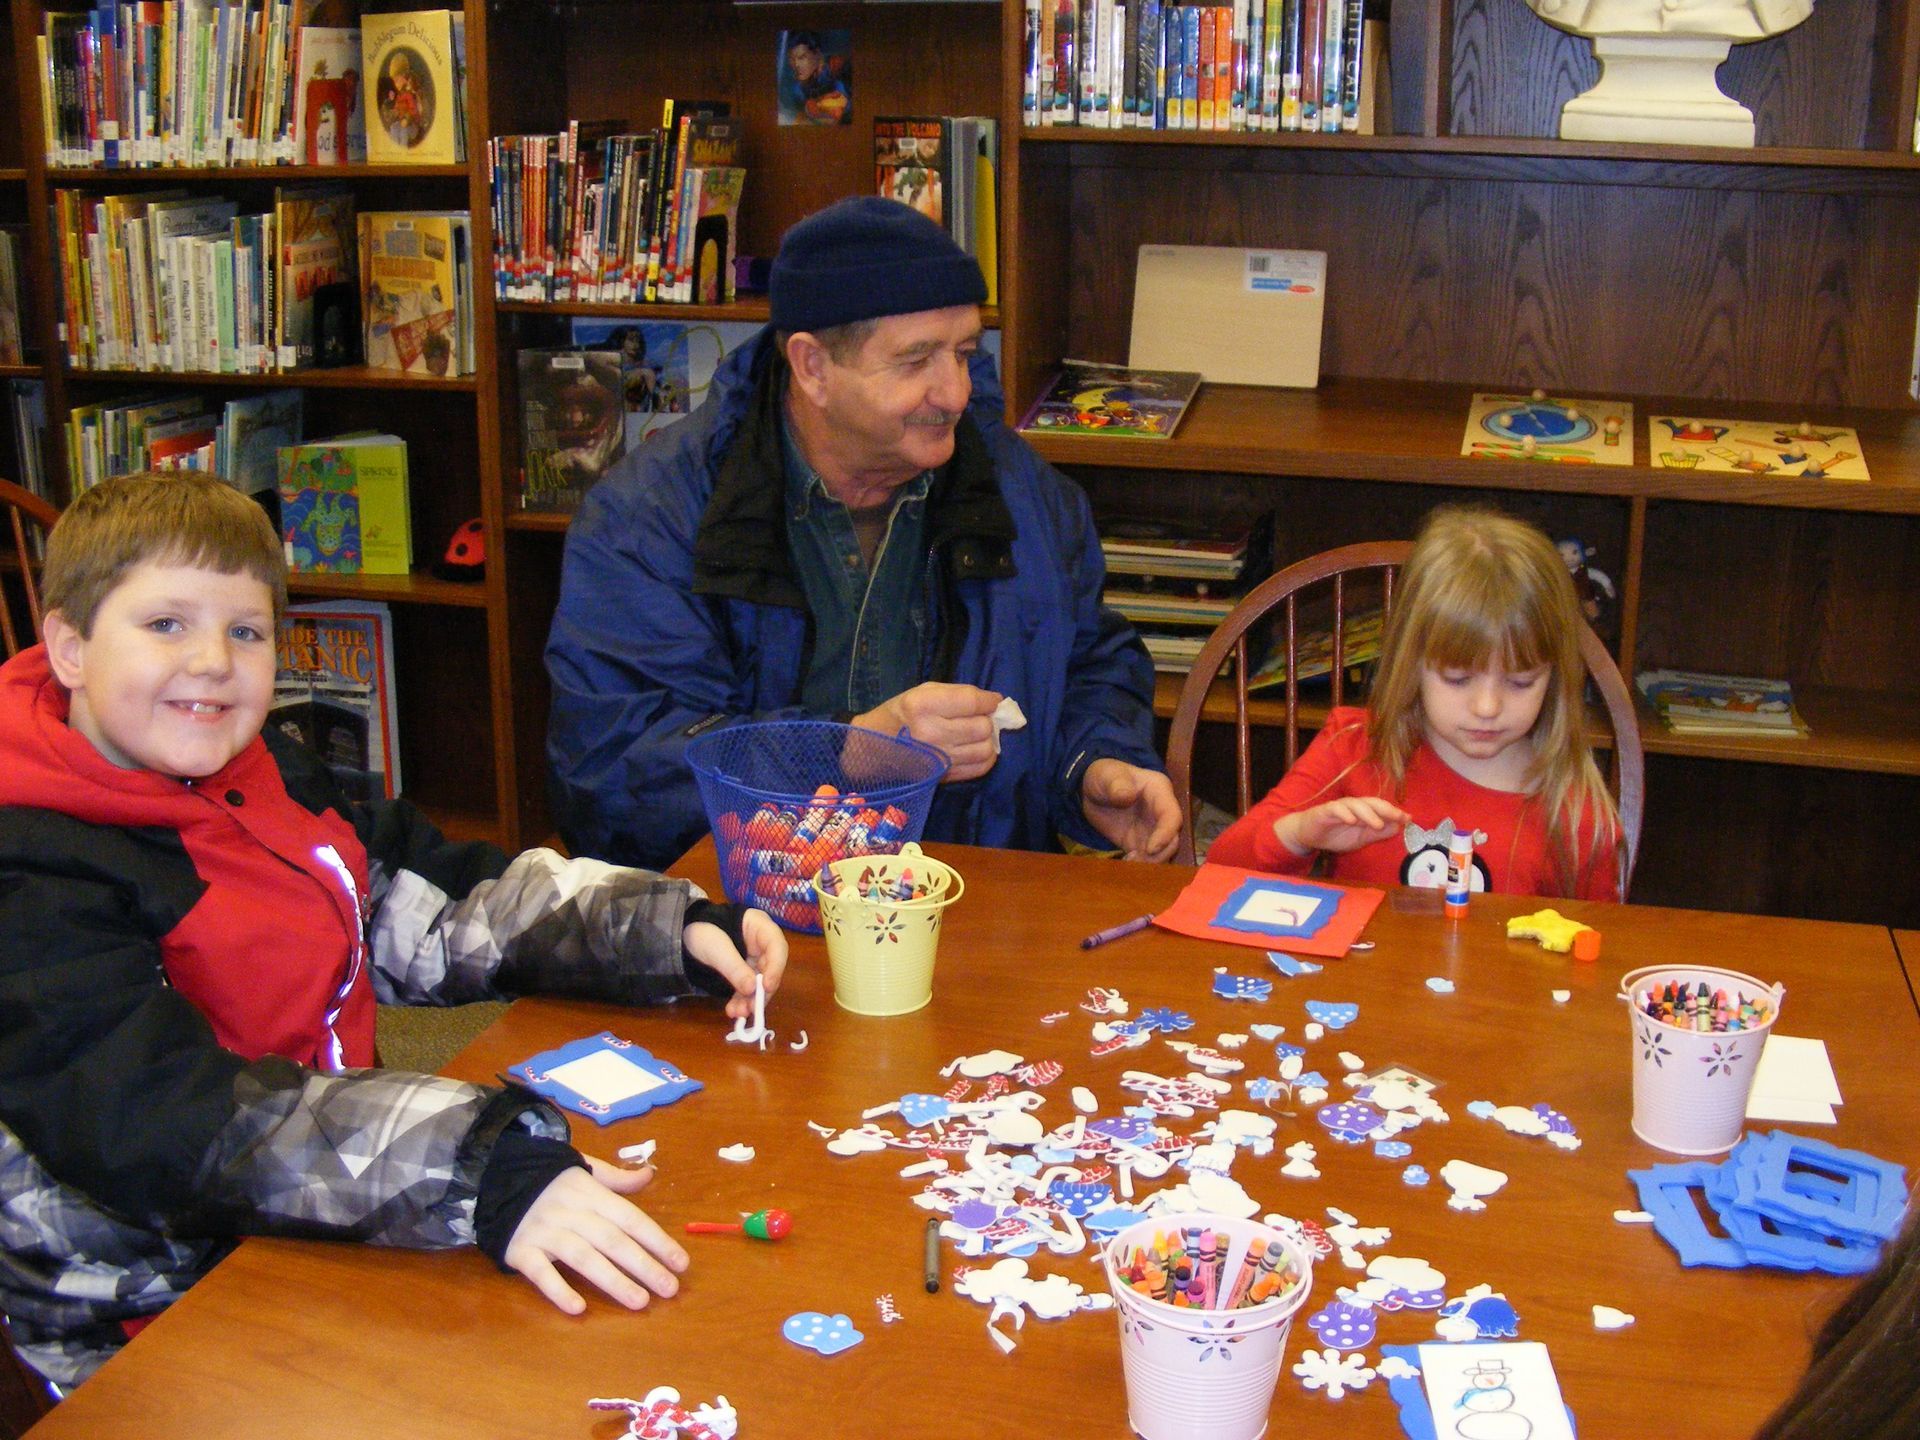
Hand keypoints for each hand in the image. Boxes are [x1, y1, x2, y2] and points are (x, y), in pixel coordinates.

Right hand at [503, 1159, 687, 1314]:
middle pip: (613, 1241)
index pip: (631, 1219)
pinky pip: (541, 1273)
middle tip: (670, 1289)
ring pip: (584, 1258)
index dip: (657, 1240)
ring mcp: (546, 1232)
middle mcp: (573, 1213)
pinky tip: (578, 1309)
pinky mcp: (521, 1250)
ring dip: (613, 1281)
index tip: (681, 1263)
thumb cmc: (550, 1180)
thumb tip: (649, 1174)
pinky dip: (558, 1290)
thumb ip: (616, 1178)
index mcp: (592, 1194)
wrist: (494, 1177)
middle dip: (644, 1266)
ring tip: (640, 1302)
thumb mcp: (584, 1169)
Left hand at [684, 909, 788, 1020]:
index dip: (776, 967)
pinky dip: (741, 1000)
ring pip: (759, 982)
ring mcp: (754, 958)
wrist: (683, 934)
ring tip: (737, 1013)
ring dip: (750, 999)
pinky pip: (747, 987)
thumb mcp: (716, 948)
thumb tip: (752, 989)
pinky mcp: (744, 971)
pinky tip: (733, 1010)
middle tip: (751, 1008)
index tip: (767, 987)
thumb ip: (734, 967)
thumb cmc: (702, 931)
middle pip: (770, 968)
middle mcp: (762, 943)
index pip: (777, 946)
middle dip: (760, 990)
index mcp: (760, 926)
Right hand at [852, 683, 1003, 782]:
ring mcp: (937, 759)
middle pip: (982, 727)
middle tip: (979, 717)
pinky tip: (975, 748)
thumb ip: (959, 693)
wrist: (874, 750)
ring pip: (985, 749)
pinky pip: (980, 767)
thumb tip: (994, 703)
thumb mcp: (923, 691)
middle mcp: (930, 734)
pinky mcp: (943, 777)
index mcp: (922, 706)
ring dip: (988, 740)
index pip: (972, 702)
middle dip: (987, 720)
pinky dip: (986, 757)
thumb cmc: (901, 714)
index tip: (992, 701)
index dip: (989, 701)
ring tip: (977, 734)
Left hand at [1081, 759, 1180, 862]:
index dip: (1166, 834)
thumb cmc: (1105, 776)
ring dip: (1150, 862)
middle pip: (1173, 839)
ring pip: (1163, 852)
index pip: (1172, 816)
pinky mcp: (1139, 843)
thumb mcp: (1108, 775)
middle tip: (1137, 859)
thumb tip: (1127, 796)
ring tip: (1129, 861)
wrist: (1092, 790)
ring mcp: (1152, 830)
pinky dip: (1140, 864)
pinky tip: (1126, 863)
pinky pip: (1147, 858)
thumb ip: (1118, 784)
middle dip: (1160, 853)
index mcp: (1160, 792)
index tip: (1150, 848)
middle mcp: (1161, 813)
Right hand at [1276, 797, 1410, 856]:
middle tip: (1398, 817)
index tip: (1408, 818)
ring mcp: (1339, 807)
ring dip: (1368, 813)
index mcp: (1363, 811)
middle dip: (1385, 809)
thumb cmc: (1336, 835)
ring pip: (1355, 804)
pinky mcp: (1324, 811)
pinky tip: (1351, 820)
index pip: (1381, 808)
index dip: (1394, 812)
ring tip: (1377, 824)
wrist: (1308, 835)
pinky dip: (1344, 813)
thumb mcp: (1361, 838)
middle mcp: (1353, 806)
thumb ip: (1379, 833)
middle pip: (1370, 802)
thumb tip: (1399, 826)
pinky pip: (1335, 809)